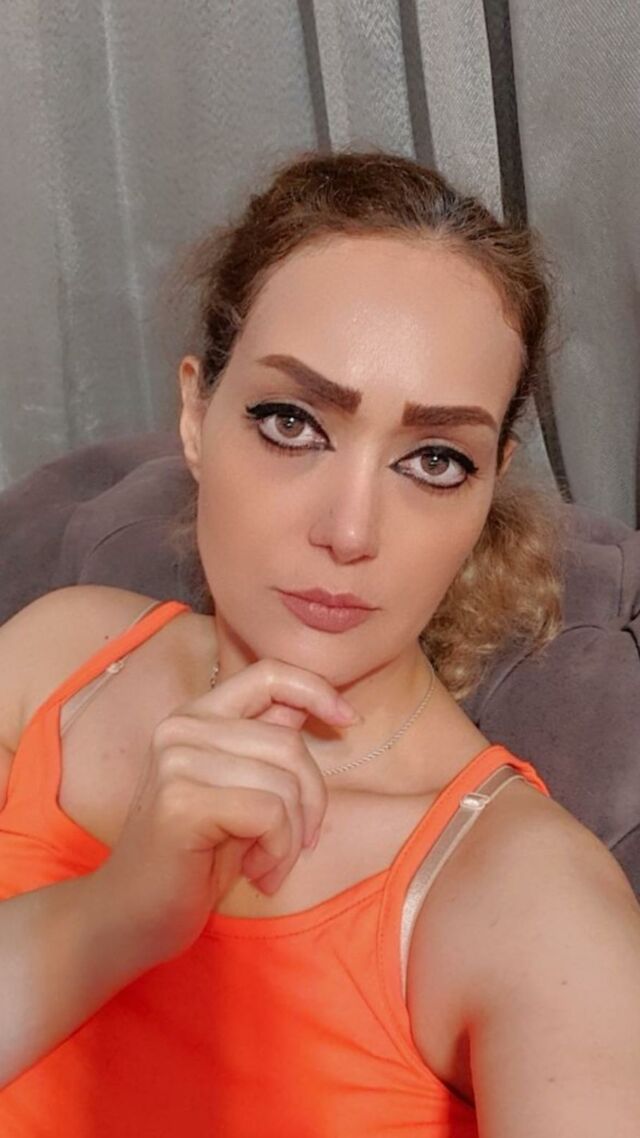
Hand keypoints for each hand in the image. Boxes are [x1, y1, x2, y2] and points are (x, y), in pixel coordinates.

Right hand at [92, 659, 358, 966]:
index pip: (269, 673)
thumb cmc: (194, 858)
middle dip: (312, 802)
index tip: (348, 722)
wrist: (130, 916)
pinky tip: (255, 873)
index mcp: (196, 716)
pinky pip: (269, 813)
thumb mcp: (239, 790)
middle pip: (290, 743)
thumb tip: (313, 707)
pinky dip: (278, 851)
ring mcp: (177, 761)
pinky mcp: (181, 802)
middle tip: (296, 846)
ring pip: (284, 782)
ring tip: (266, 866)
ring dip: (291, 838)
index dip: (317, 691)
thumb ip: (266, 745)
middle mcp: (182, 727)